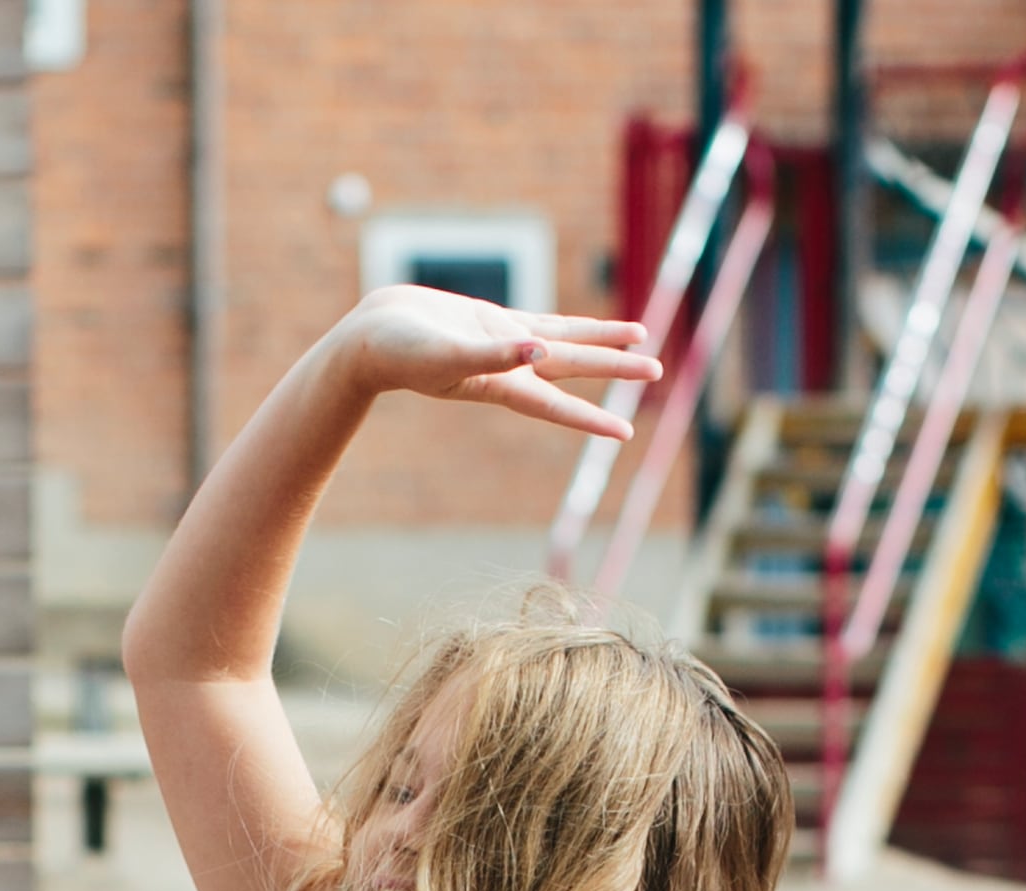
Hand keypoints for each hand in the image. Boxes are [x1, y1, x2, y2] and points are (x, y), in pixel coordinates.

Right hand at [330, 288, 663, 441]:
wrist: (368, 338)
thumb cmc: (398, 352)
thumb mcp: (446, 355)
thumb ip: (492, 355)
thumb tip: (541, 352)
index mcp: (500, 385)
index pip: (556, 406)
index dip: (590, 419)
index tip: (625, 433)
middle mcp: (509, 368)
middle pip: (574, 367)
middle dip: (614, 370)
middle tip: (657, 371)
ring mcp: (502, 343)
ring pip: (564, 340)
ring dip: (599, 341)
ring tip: (639, 337)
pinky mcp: (490, 322)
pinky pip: (539, 321)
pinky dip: (564, 325)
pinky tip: (583, 328)